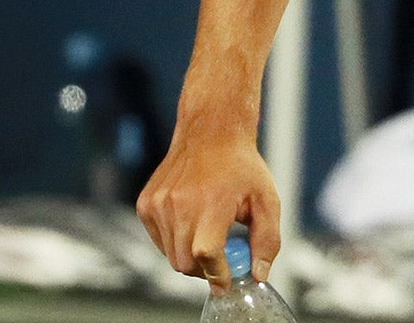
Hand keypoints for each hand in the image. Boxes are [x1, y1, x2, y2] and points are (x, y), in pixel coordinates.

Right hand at [136, 122, 279, 293]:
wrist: (211, 132)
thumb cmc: (241, 166)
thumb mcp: (266, 200)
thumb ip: (266, 240)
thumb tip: (258, 273)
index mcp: (211, 202)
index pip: (206, 254)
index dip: (217, 274)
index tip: (226, 281)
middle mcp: (179, 204)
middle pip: (185, 263)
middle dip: (205, 269)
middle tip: (222, 257)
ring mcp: (159, 205)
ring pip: (171, 255)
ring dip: (190, 255)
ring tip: (209, 231)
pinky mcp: (146, 204)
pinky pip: (160, 240)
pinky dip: (176, 241)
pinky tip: (192, 220)